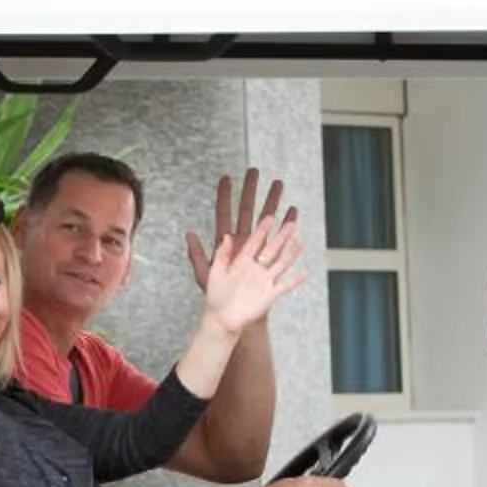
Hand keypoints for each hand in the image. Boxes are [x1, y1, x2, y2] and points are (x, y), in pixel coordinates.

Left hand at [187, 169, 299, 297]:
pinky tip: (296, 226)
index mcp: (228, 243)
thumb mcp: (204, 274)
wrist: (232, 314)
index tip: (226, 177)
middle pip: (250, 213)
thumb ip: (197, 255)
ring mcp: (259, 254)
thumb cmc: (217, 295)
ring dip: (276, 209)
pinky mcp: (270, 269)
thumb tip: (189, 233)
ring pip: (270, 226)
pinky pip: (283, 254)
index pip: (225, 214)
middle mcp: (245, 243)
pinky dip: (291, 244)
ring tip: (282, 192)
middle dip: (253, 193)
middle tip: (255, 172)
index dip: (225, 196)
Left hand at [193, 194, 306, 340]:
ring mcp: (264, 281)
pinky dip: (294, 281)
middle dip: (281, 236)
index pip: (254, 241)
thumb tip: (226, 235)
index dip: (262, 229)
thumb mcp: (215, 272)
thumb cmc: (216, 297)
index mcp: (241, 261)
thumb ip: (221, 255)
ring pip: (281, 263)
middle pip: (272, 249)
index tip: (269, 216)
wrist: (222, 319)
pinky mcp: (270, 294)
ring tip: (300, 240)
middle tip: (291, 223)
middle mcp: (256, 269)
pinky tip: (304, 273)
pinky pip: (285, 286)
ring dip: (291, 253)